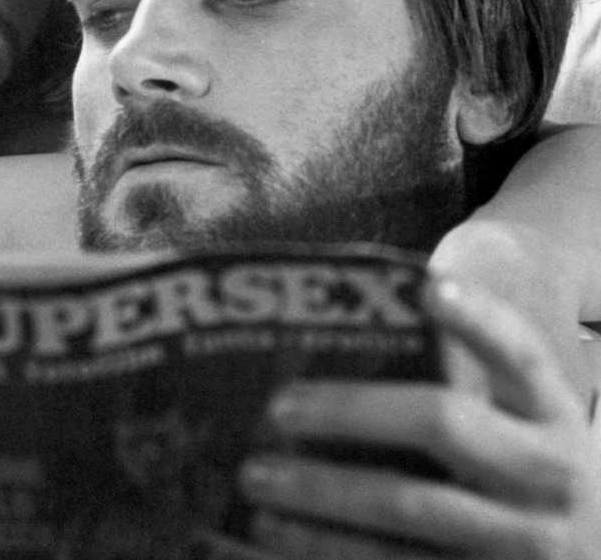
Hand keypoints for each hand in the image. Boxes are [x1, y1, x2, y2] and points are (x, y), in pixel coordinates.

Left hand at [237, 279, 600, 558]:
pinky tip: (274, 532)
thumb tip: (370, 309)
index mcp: (552, 413)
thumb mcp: (519, 422)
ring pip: (411, 503)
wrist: (587, 551)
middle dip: (351, 409)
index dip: (479, 319)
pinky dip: (325, 550)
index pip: (520, 354)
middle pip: (443, 421)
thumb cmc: (521, 466)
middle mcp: (550, 473)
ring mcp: (527, 540)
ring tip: (255, 475)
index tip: (428, 289)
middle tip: (276, 406)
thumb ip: (460, 372)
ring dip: (323, 488)